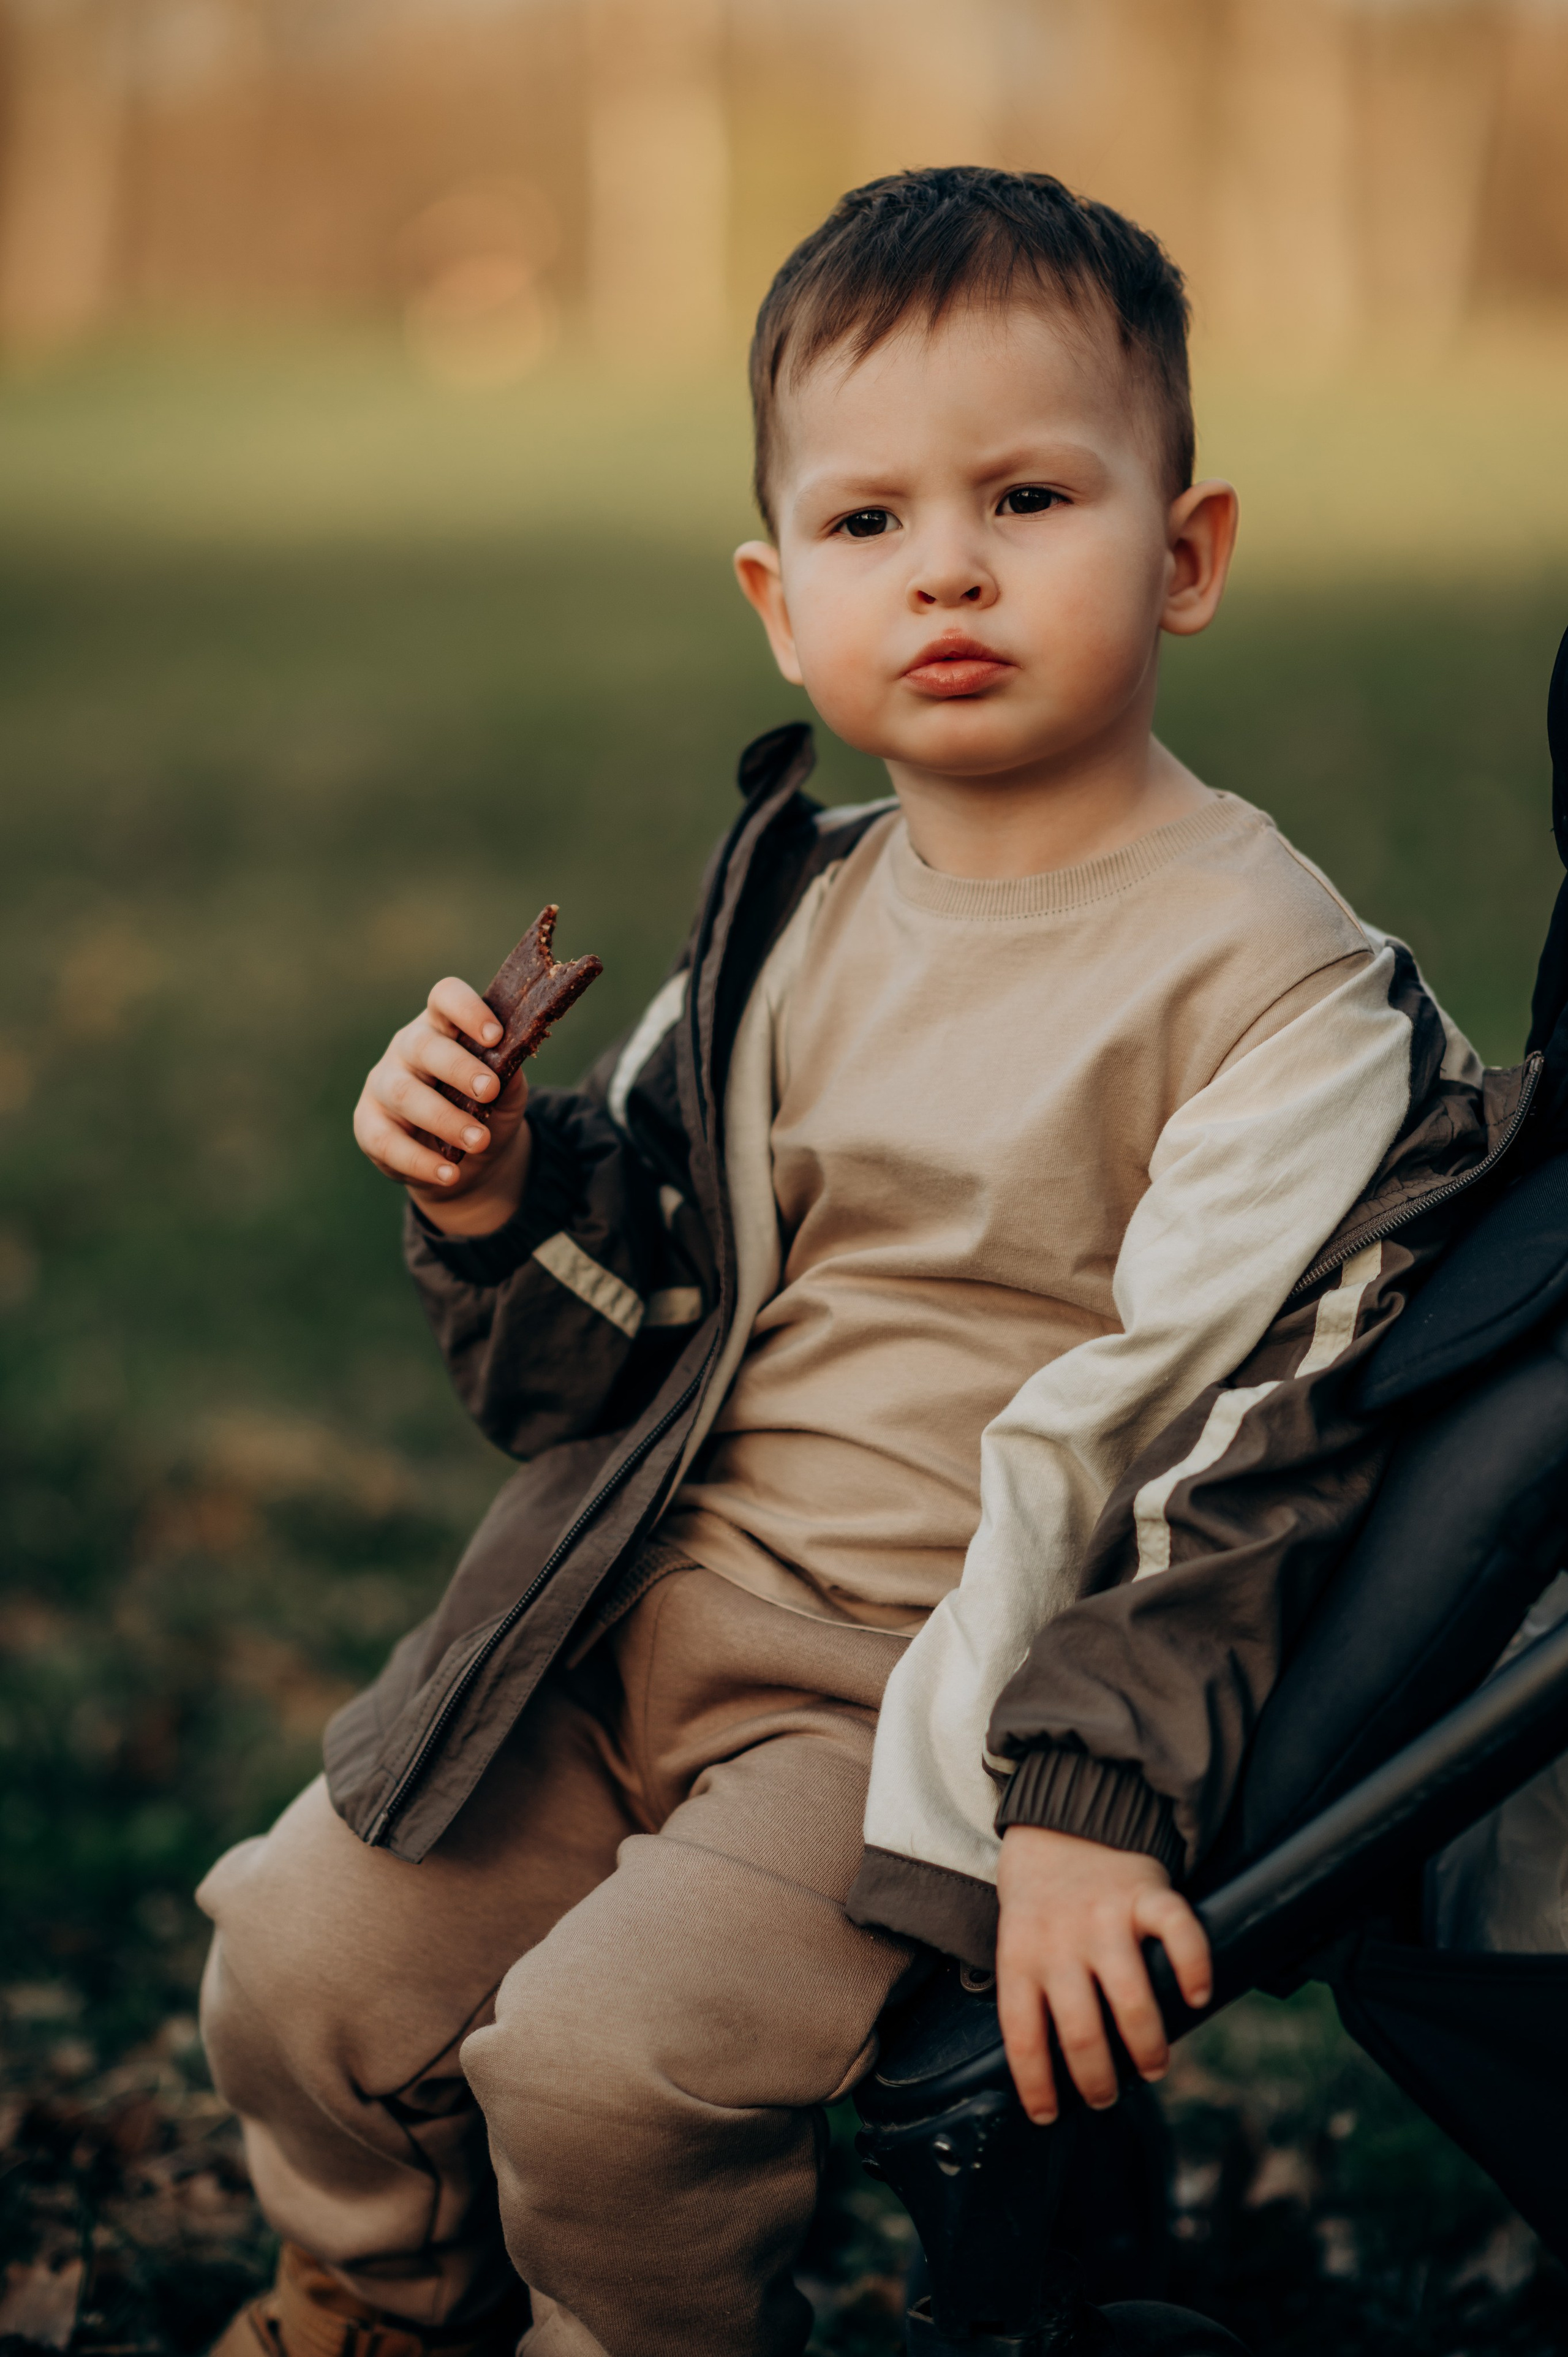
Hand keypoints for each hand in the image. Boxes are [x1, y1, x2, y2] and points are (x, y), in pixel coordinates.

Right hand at [353, 976, 532, 1235]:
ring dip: (445, 1119)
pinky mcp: (369, 1125)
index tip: (495, 1036)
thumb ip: (509, 1078)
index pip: (445, 998)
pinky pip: (388, 1142)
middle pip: (423, 1046)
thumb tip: (511, 1065)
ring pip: (406, 1095)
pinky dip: (421, 1160)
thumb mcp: (505, 1095)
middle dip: (459, 1068)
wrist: (466, 1163)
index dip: (467, 1010)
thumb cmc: (485, 1111)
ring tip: (479, 1140)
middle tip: (489, 1091)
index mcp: (442, 1026)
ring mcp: (383, 1085)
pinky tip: (449, 1173)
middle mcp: (407, 1048)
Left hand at [995, 1824, 1210, 2123]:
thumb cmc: (1040, 1896)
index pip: (1023, 2033)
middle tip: (1107, 2096)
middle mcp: (1061, 1939)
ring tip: (1153, 2066)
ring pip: (1130, 1997)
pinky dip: (1193, 1967)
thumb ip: (1033, 1988)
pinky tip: (1198, 1995)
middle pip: (1081, 2030)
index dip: (1036, 2082)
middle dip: (1097, 2078)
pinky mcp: (1146, 1891)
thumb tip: (1051, 2066)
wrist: (1062, 1816)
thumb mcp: (1016, 1936)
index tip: (1047, 2114)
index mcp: (1021, 1953)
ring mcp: (1105, 1915)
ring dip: (1146, 2045)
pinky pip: (1177, 1932)